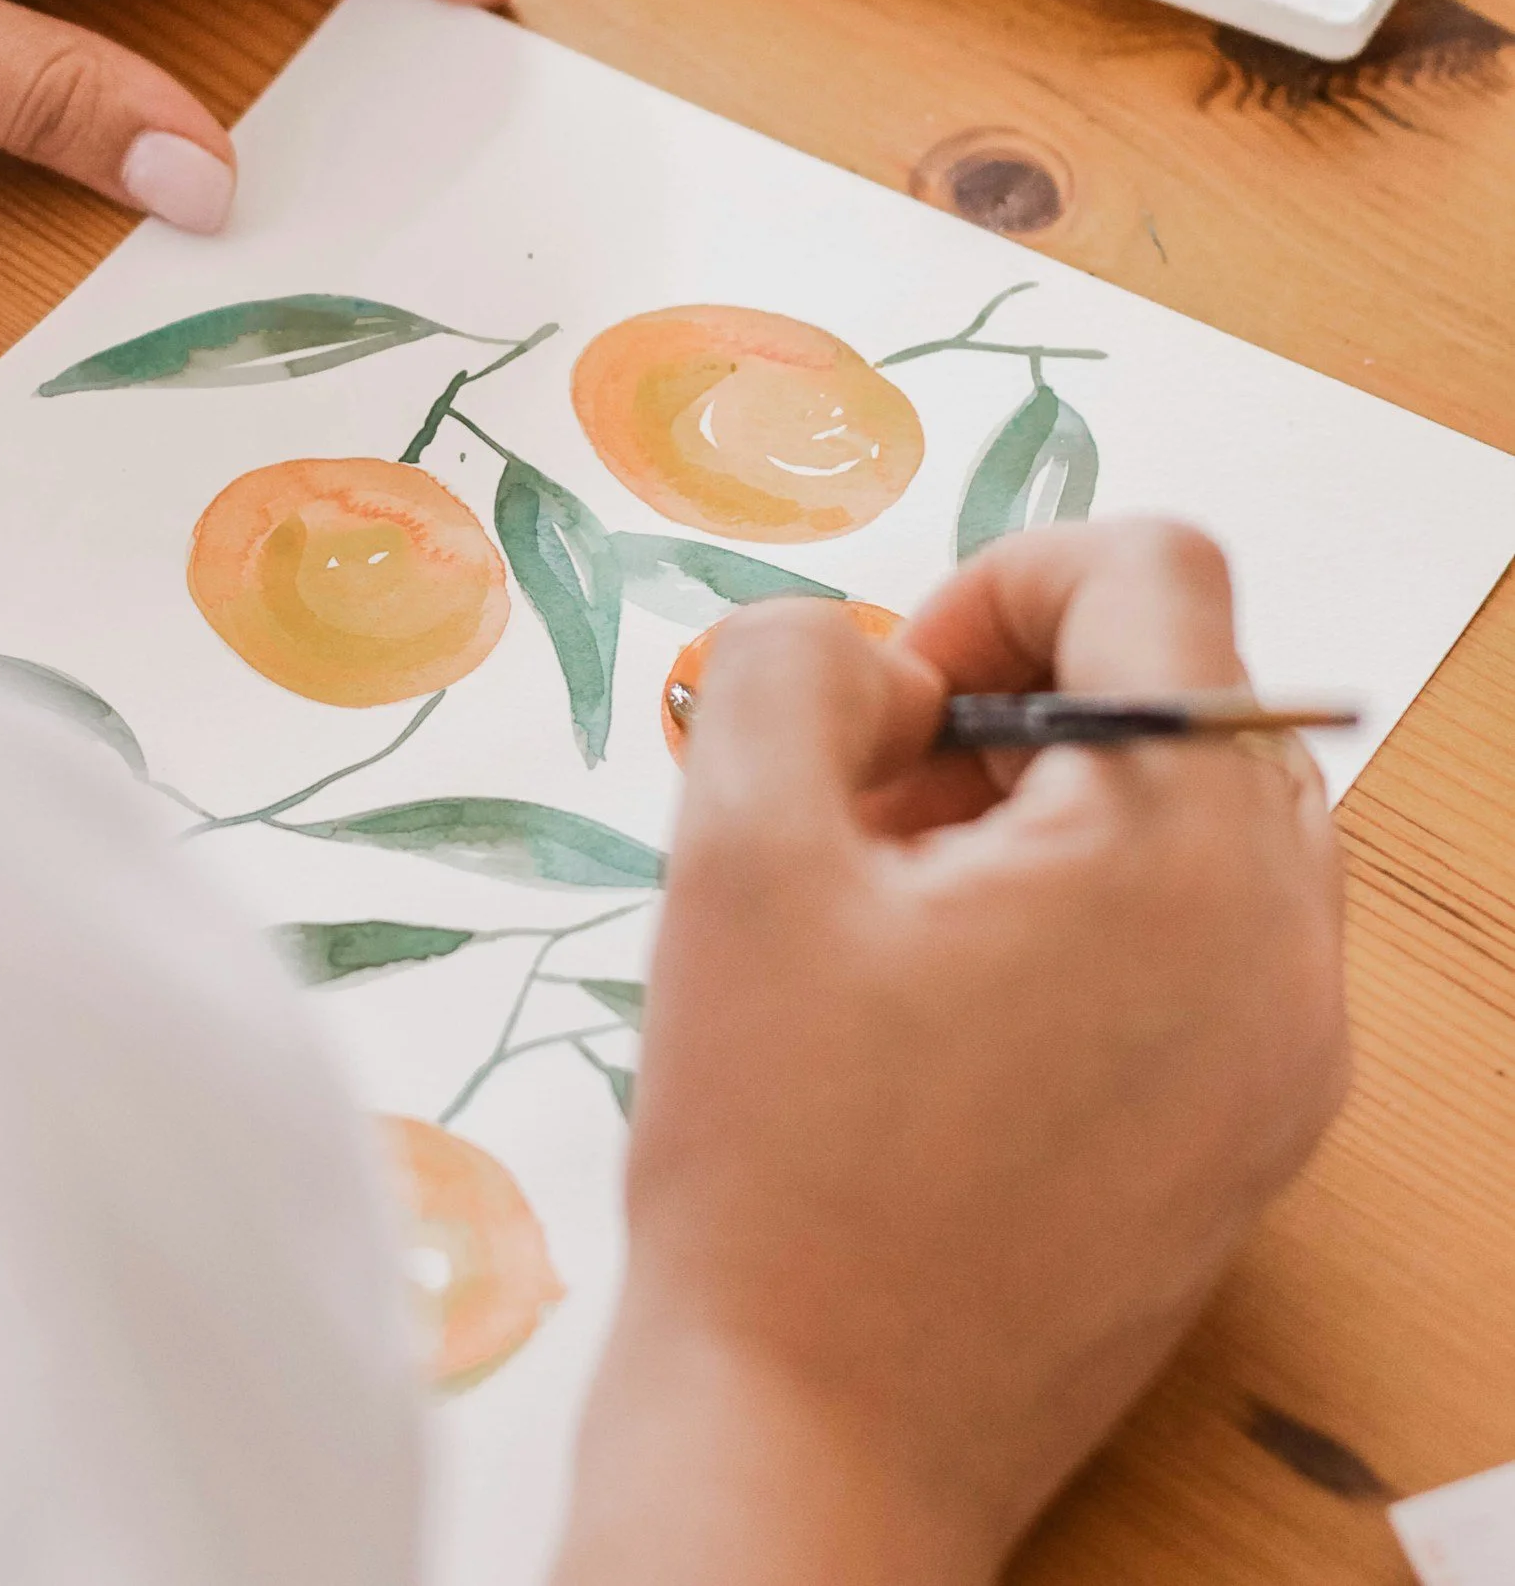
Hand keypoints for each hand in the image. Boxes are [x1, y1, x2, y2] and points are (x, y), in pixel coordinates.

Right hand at [558, 523, 1347, 1585]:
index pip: (1154, 572)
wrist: (818, 1449)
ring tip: (895, 910)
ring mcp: (1286, 1054)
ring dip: (1043, 806)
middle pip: (1182, 691)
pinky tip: (943, 1005)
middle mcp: (1284, 942)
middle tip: (874, 808)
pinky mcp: (1250, 1135)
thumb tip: (883, 670)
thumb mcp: (736, 852)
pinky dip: (1084, 912)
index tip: (892, 700)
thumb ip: (794, 671)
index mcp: (1182, 849)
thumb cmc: (777, 1161)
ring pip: (1190, 814)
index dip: (1000, 583)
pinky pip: (1200, 939)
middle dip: (1016, 704)